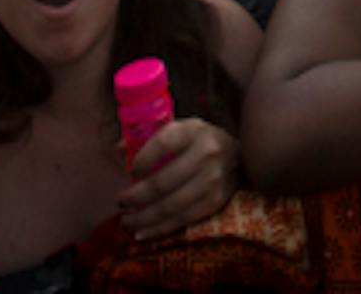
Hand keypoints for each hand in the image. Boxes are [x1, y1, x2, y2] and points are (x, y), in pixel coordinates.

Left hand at [115, 117, 238, 240]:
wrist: (240, 156)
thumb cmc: (200, 141)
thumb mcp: (180, 129)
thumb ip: (151, 137)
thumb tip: (119, 149)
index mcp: (193, 130)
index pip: (162, 144)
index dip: (141, 160)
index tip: (130, 172)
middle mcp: (206, 154)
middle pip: (162, 181)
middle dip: (135, 197)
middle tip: (120, 202)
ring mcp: (213, 180)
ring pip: (170, 206)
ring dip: (142, 217)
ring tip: (126, 221)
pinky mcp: (215, 202)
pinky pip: (181, 220)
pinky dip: (158, 229)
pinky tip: (141, 232)